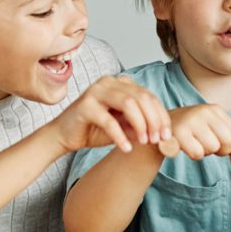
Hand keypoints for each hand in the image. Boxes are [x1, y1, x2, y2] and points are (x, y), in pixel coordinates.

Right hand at [47, 75, 170, 153]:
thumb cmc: (94, 130)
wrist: (63, 136)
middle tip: (158, 140)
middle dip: (154, 120)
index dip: (161, 115)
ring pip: (128, 103)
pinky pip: (108, 120)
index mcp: (120, 83)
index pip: (148, 96)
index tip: (167, 135)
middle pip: (141, 97)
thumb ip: (141, 124)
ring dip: (140, 125)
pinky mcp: (85, 106)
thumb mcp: (123, 126)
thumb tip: (165, 133)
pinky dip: (120, 136)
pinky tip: (126, 149)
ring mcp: (96, 91)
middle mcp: (109, 82)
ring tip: (144, 142)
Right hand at [167, 104, 230, 166]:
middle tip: (213, 150)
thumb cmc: (191, 130)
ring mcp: (191, 120)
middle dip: (223, 151)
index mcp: (215, 109)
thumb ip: (229, 141)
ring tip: (197, 144)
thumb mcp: (211, 128)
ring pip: (213, 148)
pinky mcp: (179, 132)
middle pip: (228, 140)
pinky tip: (187, 146)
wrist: (160, 126)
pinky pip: (198, 153)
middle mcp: (205, 111)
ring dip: (206, 152)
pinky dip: (194, 155)